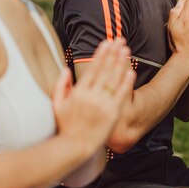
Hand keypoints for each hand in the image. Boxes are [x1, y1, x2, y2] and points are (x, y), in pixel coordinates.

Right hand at [51, 39, 134, 156]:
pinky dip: (126, 82)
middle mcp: (92, 96)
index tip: (107, 42)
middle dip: (113, 53)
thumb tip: (66, 69)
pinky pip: (122, 95)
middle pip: (105, 70)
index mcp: (79, 92)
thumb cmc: (66, 126)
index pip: (93, 68)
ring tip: (126, 50)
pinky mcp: (113, 114)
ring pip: (114, 79)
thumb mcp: (57, 105)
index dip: (101, 54)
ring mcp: (103, 105)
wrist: (75, 147)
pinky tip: (132, 70)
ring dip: (121, 62)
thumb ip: (60, 86)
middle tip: (120, 40)